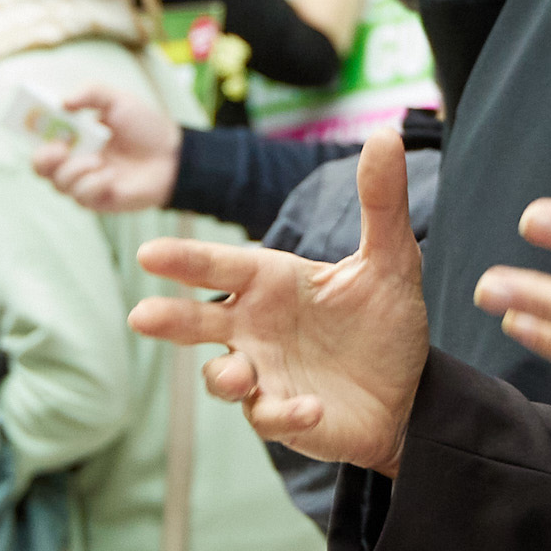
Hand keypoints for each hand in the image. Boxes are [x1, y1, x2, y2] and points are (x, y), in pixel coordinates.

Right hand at [35, 81, 178, 213]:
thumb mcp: (118, 100)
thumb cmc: (145, 127)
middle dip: (44, 159)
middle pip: (39, 167)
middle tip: (59, 149)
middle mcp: (73, 161)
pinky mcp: (97, 201)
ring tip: (98, 160)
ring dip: (76, 170)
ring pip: (59, 184)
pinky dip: (94, 184)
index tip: (35, 123)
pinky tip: (111, 176)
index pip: (41, 137)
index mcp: (73, 136)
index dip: (31, 131)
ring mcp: (84, 182)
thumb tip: (62, 102)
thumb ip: (91, 93)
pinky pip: (81, 197)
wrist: (173, 156)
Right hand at [131, 129, 431, 469]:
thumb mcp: (391, 259)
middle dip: (169, 321)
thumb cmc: (384, 322)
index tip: (150, 253)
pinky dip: (284, 413)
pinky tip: (311, 407)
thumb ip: (381, 202)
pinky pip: (269, 415)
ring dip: (225, 375)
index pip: (221, 265)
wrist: (409, 392)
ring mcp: (263, 374)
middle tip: (142, 317)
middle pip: (198, 322)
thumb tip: (388, 135)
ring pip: (221, 376)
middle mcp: (255, 327)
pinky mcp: (282, 415)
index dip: (186, 260)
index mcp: (271, 282)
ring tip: (239, 374)